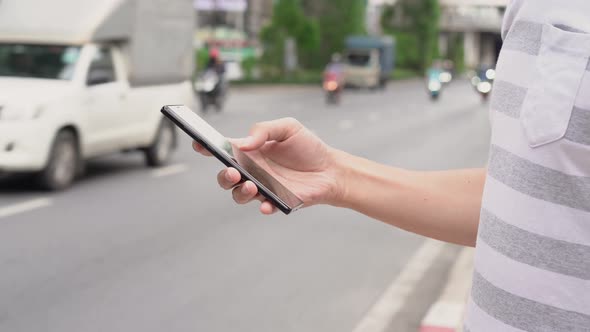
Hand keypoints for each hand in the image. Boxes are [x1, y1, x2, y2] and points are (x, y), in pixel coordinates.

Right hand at [192, 118, 341, 213]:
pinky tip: (268, 204)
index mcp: (250, 151)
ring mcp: (263, 187)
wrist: (331, 168)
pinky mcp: (276, 200)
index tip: (199, 144)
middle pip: (225, 177)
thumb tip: (243, 142)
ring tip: (251, 186)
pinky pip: (264, 206)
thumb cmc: (308, 147)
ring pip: (239, 194)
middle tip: (233, 171)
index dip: (207, 147)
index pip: (222, 149)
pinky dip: (264, 206)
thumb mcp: (288, 127)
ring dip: (240, 192)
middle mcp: (252, 170)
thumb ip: (264, 130)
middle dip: (224, 176)